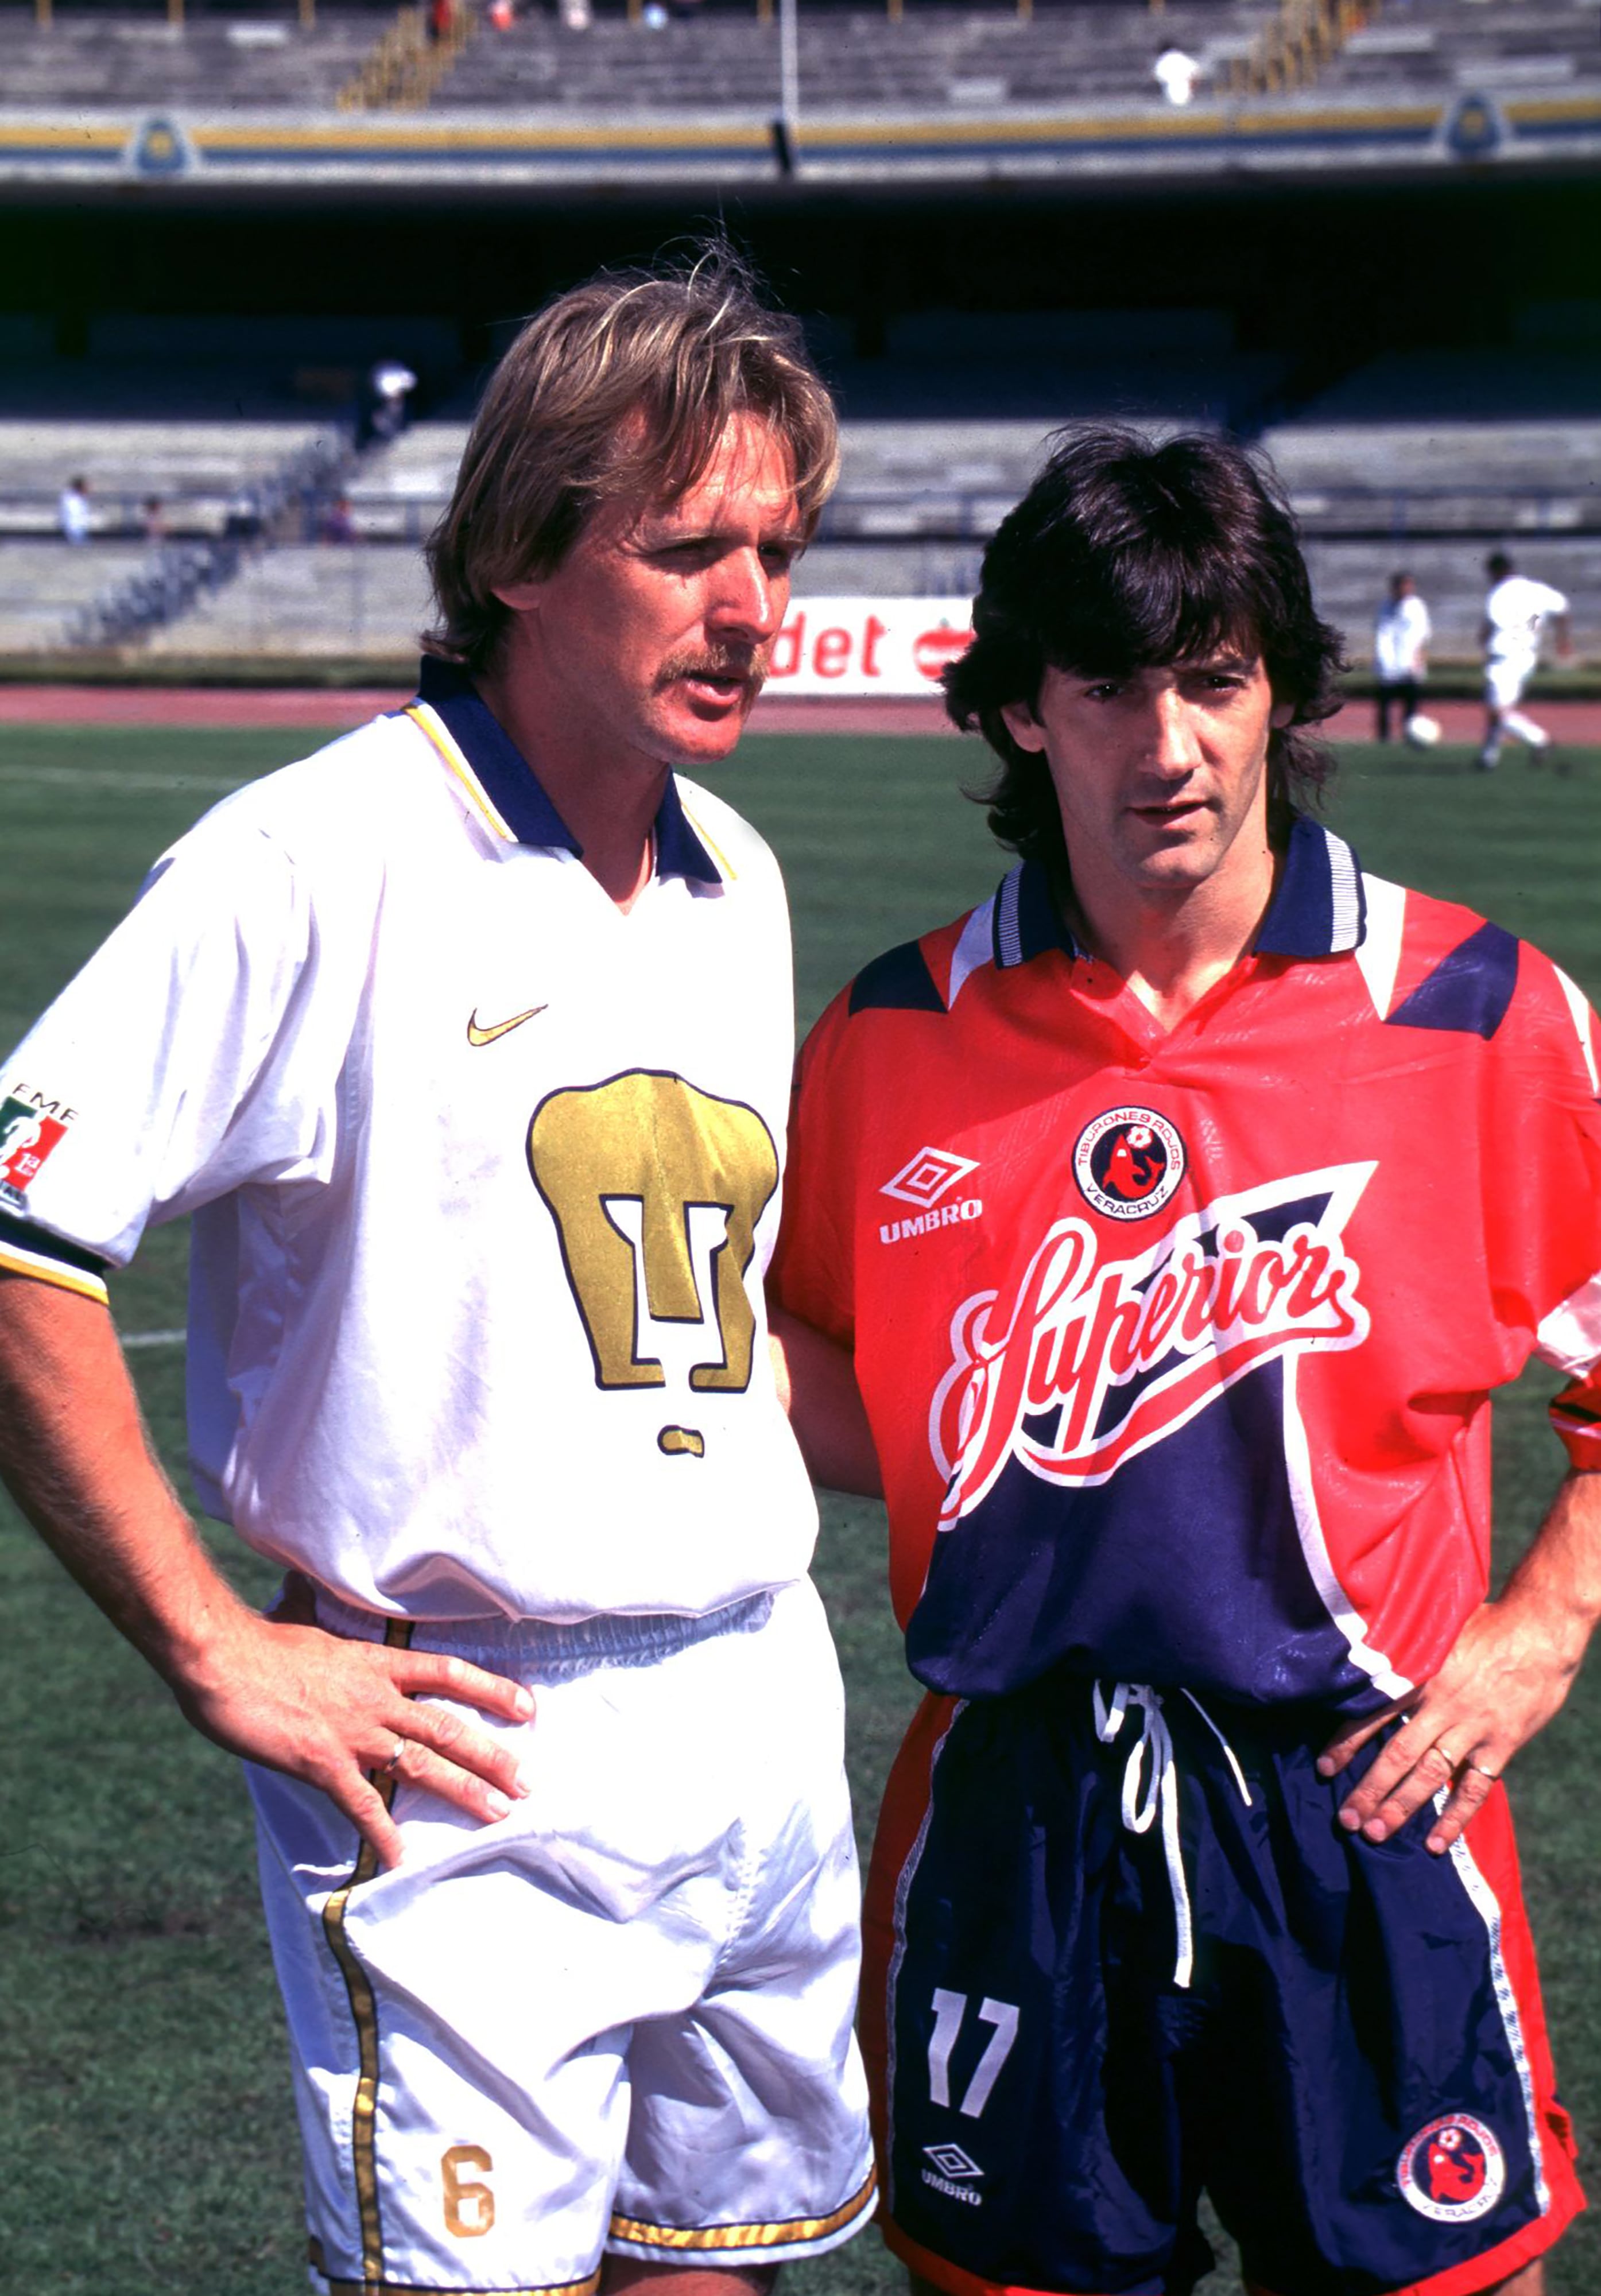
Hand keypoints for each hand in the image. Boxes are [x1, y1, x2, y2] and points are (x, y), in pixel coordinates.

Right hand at [175, 1593, 534, 1869]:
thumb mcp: (297, 1616)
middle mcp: (375, 1698)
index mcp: (375, 1662)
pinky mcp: (322, 1763)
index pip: (448, 1672)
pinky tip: (401, 1859)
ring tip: (498, 1814)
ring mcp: (352, 1732)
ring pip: (422, 1765)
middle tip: (526, 1782)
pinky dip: (384, 1834)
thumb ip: (309, 1606)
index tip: (525, 1706)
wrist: (220, 1657)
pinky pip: (363, 1805)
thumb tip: (300, 1581)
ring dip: (464, 1791)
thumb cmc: (255, 1640)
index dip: (491, 1689)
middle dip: (492, 1756)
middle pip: (448, 1727)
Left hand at [1316, 1595, 1579, 1855]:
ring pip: (1429, 1776)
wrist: (1541, 1630)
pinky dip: (1455, 1818)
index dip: (1346, 1744)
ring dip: (1401, 1807)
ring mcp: (1471, 1729)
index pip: (1372, 1714)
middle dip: (1369, 1790)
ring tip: (1375, 1834)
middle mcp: (1441, 1706)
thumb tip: (1365, 1652)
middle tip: (1346, 1819)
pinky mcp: (1500, 1744)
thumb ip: (1406, 1649)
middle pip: (1397, 1755)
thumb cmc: (1485, 1623)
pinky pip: (1474, 1788)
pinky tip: (1436, 1843)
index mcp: (1420, 1676)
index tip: (1325, 1769)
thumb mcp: (1436, 1628)